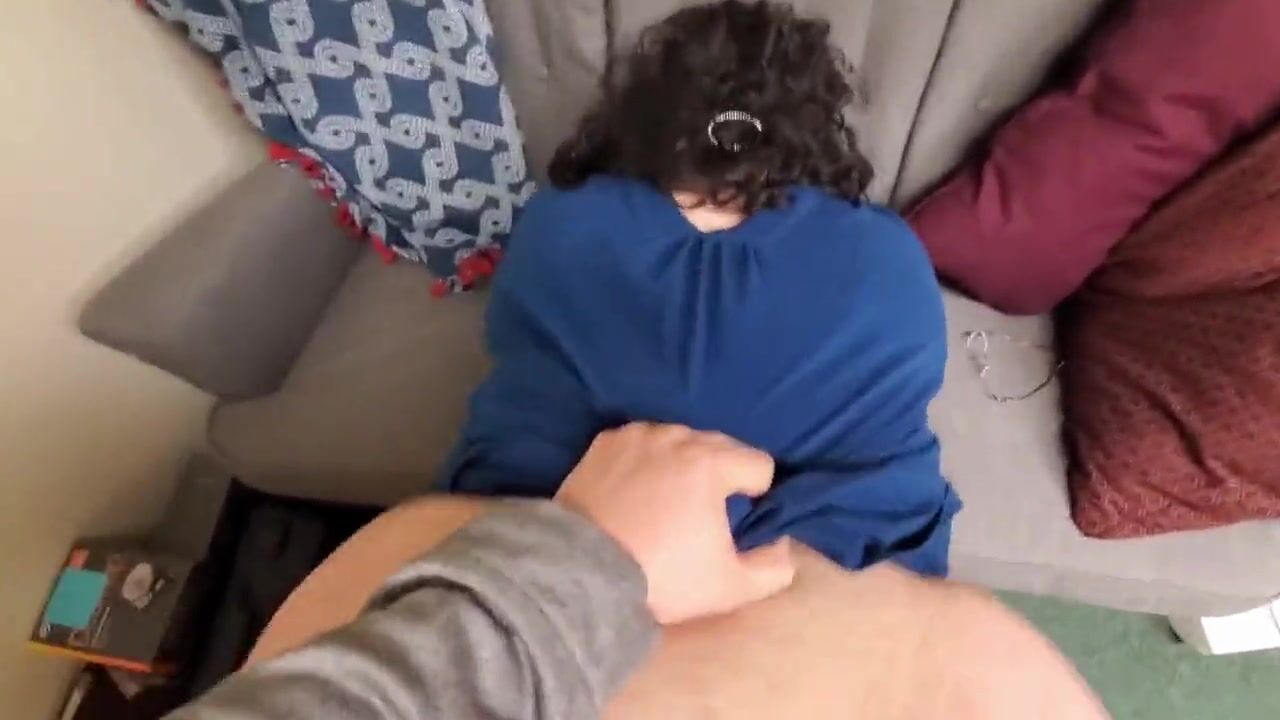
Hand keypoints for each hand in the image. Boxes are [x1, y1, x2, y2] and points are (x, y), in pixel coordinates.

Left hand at [555, 423, 794, 623]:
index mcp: (711, 462)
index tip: (737, 521)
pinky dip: (644, 461)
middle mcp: (676, 436)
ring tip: (666, 502)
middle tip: (702, 515)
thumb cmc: (662, 576)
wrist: (582, 574)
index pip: (758, 463)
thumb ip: (774, 566)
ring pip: (678, 441)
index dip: (756, 494)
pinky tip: (634, 492)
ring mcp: (636, 436)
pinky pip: (640, 444)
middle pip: (719, 446)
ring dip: (681, 464)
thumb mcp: (731, 586)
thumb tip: (783, 544)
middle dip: (721, 475)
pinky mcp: (603, 443)